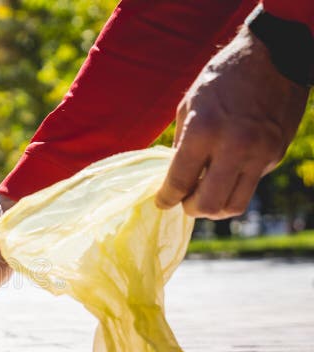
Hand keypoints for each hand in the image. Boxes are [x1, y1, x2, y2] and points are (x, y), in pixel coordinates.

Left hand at [156, 28, 308, 218]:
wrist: (274, 56)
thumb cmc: (222, 78)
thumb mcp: (190, 106)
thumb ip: (182, 145)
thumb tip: (176, 179)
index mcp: (203, 130)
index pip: (179, 182)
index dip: (166, 199)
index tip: (162, 202)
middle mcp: (234, 147)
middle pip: (207, 204)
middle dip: (190, 208)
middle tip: (183, 201)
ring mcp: (259, 154)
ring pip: (233, 206)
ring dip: (214, 208)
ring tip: (204, 195)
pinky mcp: (276, 156)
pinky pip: (250, 185)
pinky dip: (233, 187)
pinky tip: (225, 172)